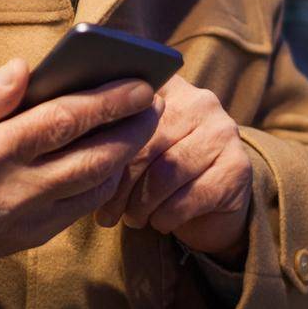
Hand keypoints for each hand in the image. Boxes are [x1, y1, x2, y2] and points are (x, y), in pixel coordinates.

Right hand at [0, 58, 161, 274]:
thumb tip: (24, 69)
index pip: (64, 122)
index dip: (107, 102)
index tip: (139, 83)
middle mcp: (17, 190)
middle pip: (94, 158)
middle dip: (132, 129)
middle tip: (155, 103)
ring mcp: (27, 219)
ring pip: (95, 188)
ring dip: (125, 158)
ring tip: (141, 127)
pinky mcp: (30, 239)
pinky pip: (80, 210)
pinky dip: (103, 184)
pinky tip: (112, 162)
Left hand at [95, 75, 252, 258]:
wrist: (212, 204)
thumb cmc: (158, 171)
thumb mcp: (134, 146)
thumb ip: (110, 133)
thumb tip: (70, 144)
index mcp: (167, 85)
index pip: (128, 107)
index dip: (103, 143)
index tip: (86, 172)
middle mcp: (200, 100)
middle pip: (145, 142)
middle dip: (120, 184)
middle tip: (104, 212)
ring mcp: (223, 132)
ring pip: (167, 172)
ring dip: (142, 204)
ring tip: (131, 219)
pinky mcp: (237, 168)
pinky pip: (191, 196)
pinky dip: (168, 216)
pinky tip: (159, 223)